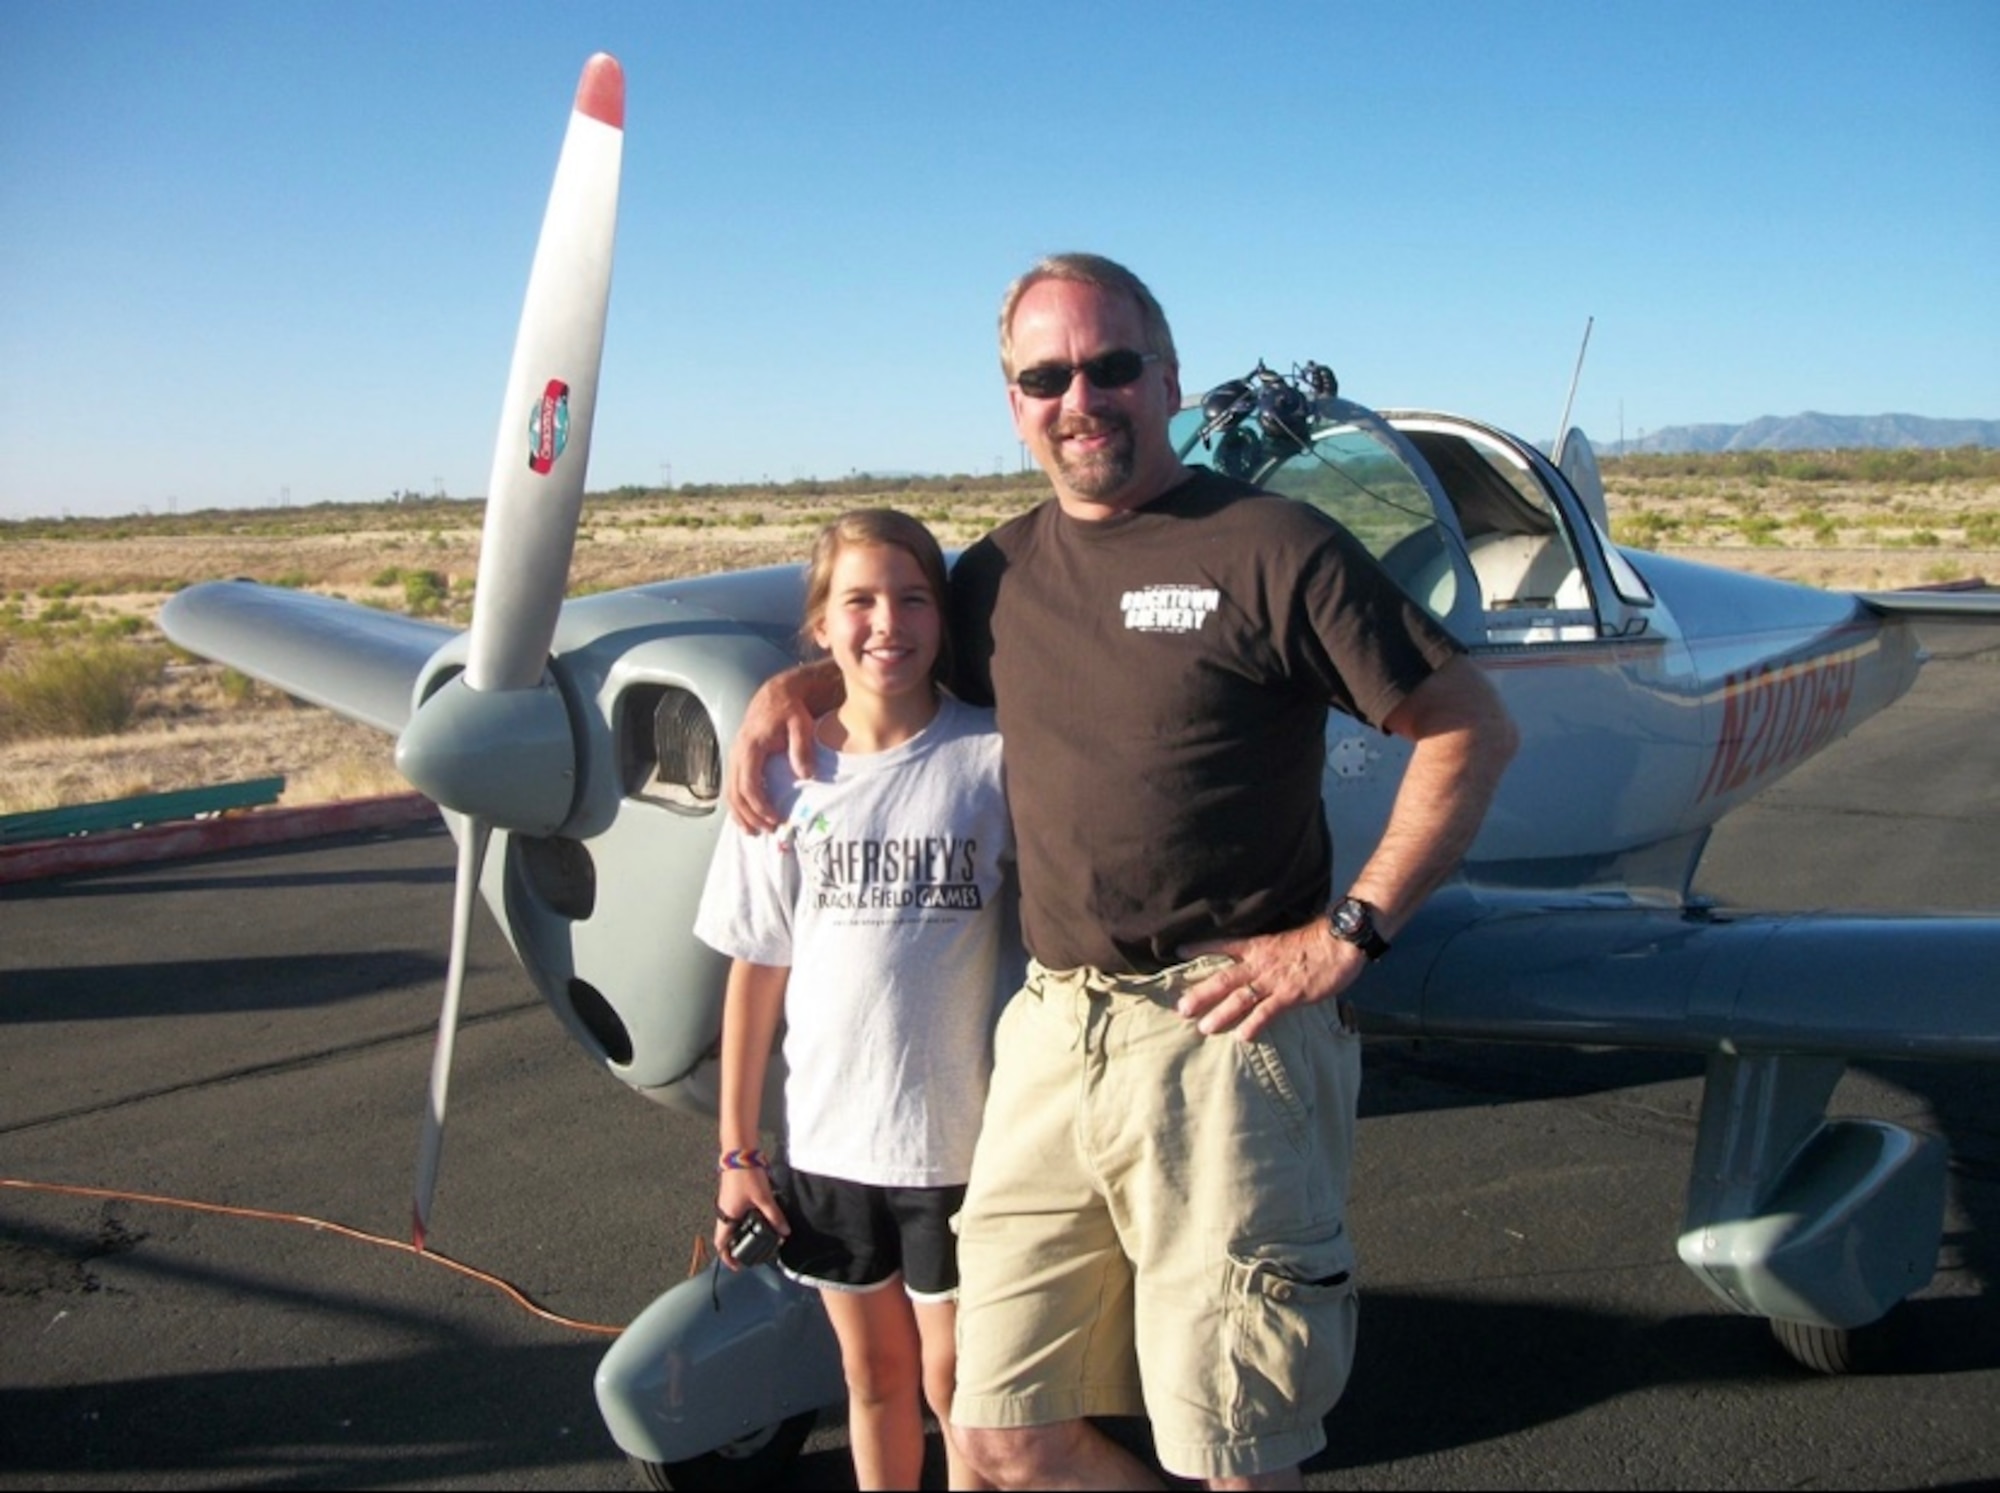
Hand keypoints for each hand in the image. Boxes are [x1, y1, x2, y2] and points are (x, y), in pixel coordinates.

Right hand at [713, 1170, 787, 1271]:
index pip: (721, 1244)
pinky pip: (736, 1214)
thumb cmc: (747, 1176)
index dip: (727, 1257)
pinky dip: (745, 1220)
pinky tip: (758, 1217)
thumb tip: (785, 1233)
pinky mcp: (732, 1195)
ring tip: (758, 1236)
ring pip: (732, 1224)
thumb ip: (775, 1217)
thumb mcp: (764, 1198)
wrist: (739, 1152)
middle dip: (737, 1246)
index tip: (738, 1266)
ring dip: (742, 1232)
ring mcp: (727, 1203)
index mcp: (727, 1217)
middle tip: (752, 1252)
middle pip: (726, 1236)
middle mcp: (724, 1212)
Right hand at [724, 668, 825, 832]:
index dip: (760, 806)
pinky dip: (738, 805)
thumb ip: (802, 749)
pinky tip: (748, 818)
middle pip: (736, 793)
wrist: (777, 695)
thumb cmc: (791, 710)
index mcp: (750, 746)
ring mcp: (735, 756)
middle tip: (769, 831)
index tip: (776, 819)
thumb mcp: (801, 725)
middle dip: (750, 816)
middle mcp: (737, 753)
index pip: (749, 784)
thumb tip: (805, 775)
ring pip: (730, 792)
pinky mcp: (738, 760)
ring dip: (741, 815)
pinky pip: (733, 786)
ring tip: (755, 832)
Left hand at [1178, 918, 1364, 1041]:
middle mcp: (1260, 964)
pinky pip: (1268, 1011)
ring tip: (1203, 1028)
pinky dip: (1255, 1024)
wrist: (1339, 942)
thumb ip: (1265, 956)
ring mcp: (1274, 980)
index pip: (1223, 945)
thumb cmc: (1314, 944)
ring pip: (1241, 998)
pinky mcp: (1291, 995)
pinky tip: (1242, 1036)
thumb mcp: (1282, 944)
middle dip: (1201, 994)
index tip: (1178, 951)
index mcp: (1257, 947)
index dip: (1200, 948)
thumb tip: (1251, 967)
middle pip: (1224, 979)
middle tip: (1181, 1009)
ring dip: (1221, 1013)